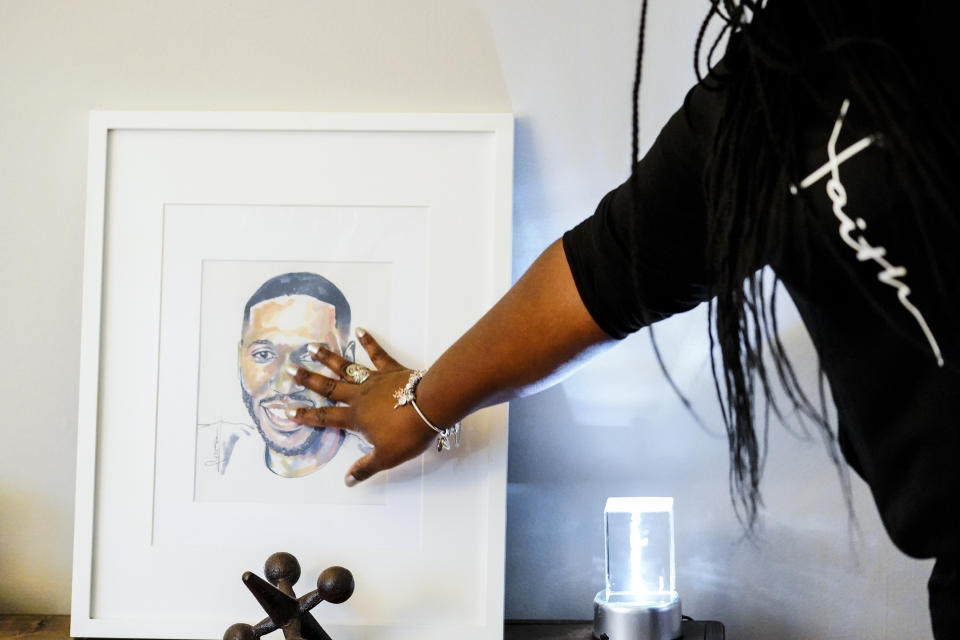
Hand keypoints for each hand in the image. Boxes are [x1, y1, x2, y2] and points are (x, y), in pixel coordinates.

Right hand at [286, 330, 436, 485]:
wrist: (431, 406)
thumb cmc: (407, 434)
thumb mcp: (386, 457)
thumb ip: (365, 468)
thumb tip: (347, 481)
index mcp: (355, 418)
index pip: (325, 417)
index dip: (305, 415)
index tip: (285, 409)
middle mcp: (359, 395)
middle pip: (328, 387)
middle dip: (307, 379)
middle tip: (289, 369)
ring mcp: (374, 380)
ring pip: (346, 366)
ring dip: (328, 357)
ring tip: (311, 346)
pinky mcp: (391, 370)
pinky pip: (378, 354)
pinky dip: (368, 342)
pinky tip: (360, 329)